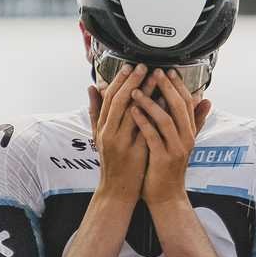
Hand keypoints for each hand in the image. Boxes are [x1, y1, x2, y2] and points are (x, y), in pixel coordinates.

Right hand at [88, 63, 149, 201]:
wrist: (116, 190)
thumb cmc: (111, 161)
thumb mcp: (98, 136)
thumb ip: (95, 111)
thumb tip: (91, 87)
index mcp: (101, 127)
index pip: (109, 98)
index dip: (119, 80)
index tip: (130, 66)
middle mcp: (109, 133)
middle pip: (120, 101)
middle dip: (133, 81)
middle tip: (144, 66)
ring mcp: (122, 143)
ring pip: (134, 113)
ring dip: (146, 93)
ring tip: (156, 78)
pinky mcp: (136, 152)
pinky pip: (146, 129)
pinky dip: (154, 114)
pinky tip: (163, 103)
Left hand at [129, 69, 211, 207]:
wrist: (165, 197)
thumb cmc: (168, 167)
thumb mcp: (183, 141)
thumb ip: (194, 121)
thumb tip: (206, 100)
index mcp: (189, 132)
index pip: (187, 102)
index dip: (178, 85)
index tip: (167, 70)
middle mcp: (186, 138)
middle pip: (178, 106)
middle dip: (166, 87)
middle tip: (153, 71)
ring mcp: (176, 149)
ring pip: (165, 119)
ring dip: (150, 102)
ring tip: (136, 90)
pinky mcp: (164, 159)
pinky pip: (153, 136)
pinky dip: (143, 121)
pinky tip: (132, 111)